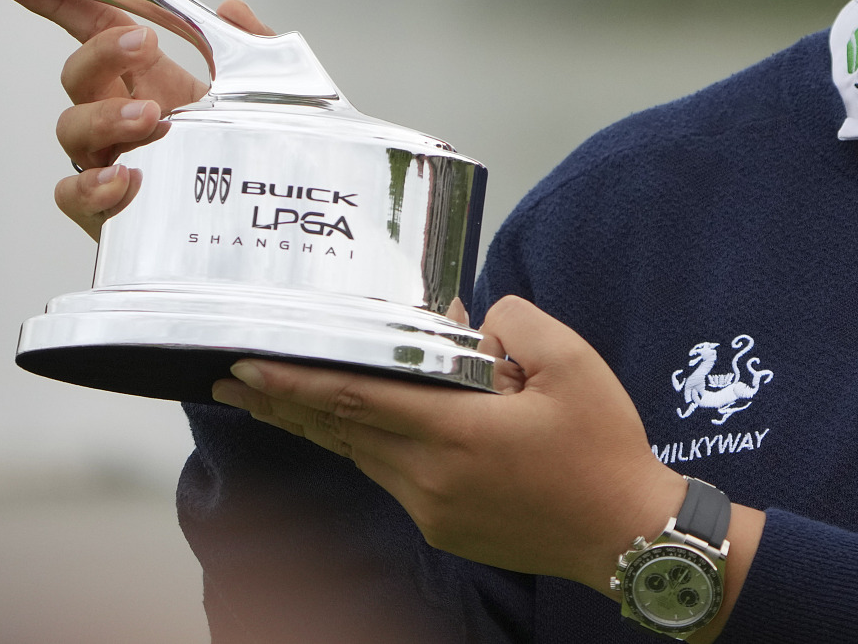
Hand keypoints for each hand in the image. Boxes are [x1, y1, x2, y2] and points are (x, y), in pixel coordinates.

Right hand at [0, 0, 271, 239]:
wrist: (267, 221)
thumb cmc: (256, 155)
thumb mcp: (269, 91)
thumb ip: (256, 45)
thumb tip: (231, 9)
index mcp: (151, 80)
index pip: (96, 29)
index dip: (60, 2)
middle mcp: (121, 117)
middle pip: (79, 73)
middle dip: (103, 51)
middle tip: (146, 46)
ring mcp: (110, 161)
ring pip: (70, 128)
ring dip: (106, 116)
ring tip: (152, 118)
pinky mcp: (109, 210)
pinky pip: (74, 194)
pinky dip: (92, 185)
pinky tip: (126, 179)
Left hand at [214, 295, 685, 589]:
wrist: (629, 535)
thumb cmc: (604, 448)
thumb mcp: (571, 362)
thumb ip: (511, 324)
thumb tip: (464, 323)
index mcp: (457, 435)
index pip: (356, 400)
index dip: (295, 381)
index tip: (247, 364)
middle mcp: (431, 479)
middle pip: (341, 431)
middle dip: (282, 401)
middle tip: (229, 376)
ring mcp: (434, 509)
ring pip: (360, 455)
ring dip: (315, 423)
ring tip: (271, 398)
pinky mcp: (444, 526)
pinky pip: (390, 475)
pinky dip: (361, 444)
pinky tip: (353, 423)